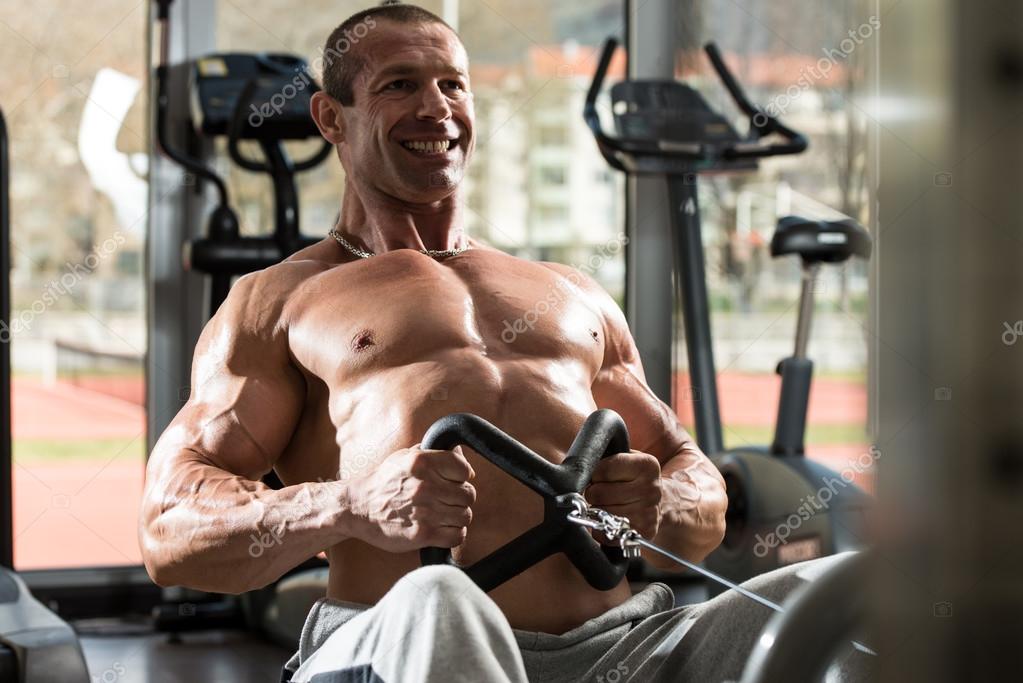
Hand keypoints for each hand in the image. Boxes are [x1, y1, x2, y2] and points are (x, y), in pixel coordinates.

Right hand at [347, 444, 475, 552]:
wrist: (357, 508)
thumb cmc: (384, 482)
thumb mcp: (404, 457)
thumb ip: (432, 453)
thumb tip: (461, 456)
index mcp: (422, 462)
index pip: (464, 469)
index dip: (462, 476)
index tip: (453, 481)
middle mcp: (425, 485)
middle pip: (468, 494)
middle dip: (461, 498)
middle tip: (448, 501)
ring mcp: (425, 511)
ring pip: (465, 516)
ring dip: (458, 517)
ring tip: (445, 515)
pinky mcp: (422, 534)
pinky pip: (457, 536)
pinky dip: (455, 534)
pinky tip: (445, 529)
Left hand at [584, 450, 661, 542]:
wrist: (663, 502)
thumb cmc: (635, 479)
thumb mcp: (627, 459)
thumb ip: (606, 458)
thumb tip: (581, 468)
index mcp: (646, 465)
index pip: (603, 470)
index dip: (595, 474)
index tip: (599, 476)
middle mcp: (651, 489)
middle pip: (599, 493)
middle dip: (594, 493)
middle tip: (601, 493)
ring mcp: (648, 513)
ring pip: (601, 513)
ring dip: (598, 510)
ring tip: (607, 505)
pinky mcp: (644, 532)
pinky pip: (607, 534)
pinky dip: (601, 528)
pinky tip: (610, 520)